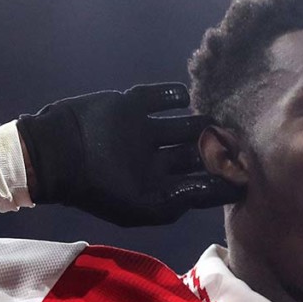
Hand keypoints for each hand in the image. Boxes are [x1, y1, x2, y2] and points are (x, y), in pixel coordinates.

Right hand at [17, 83, 241, 226]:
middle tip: (242, 141)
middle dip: (219, 148)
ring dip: (203, 121)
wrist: (54, 154)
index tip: (248, 173)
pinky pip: (160, 97)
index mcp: (162, 187)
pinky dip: (175, 95)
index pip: (202, 183)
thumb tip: (218, 189)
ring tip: (221, 118)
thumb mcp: (145, 206)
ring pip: (185, 125)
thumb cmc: (100, 188)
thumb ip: (182, 200)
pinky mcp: (132, 105)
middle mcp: (158, 160)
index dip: (224, 178)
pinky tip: (187, 97)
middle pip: (197, 152)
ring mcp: (146, 131)